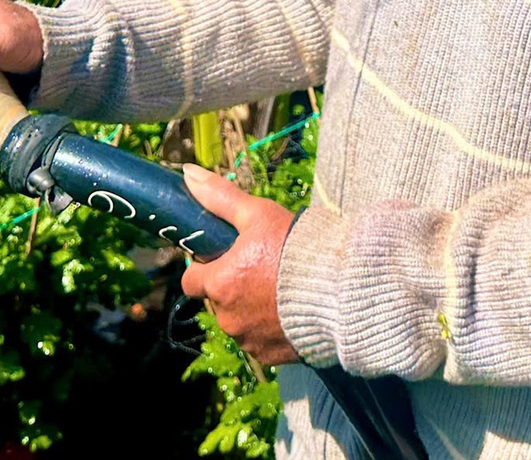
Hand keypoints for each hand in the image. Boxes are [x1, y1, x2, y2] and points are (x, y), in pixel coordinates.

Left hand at [179, 165, 299, 365]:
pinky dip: (270, 328)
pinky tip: (291, 310)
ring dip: (250, 309)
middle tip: (262, 268)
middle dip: (232, 286)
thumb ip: (220, 197)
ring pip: (239, 322)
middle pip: (218, 301)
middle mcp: (228, 317)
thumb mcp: (258, 215)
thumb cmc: (297, 248)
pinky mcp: (271, 356)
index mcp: (220, 283)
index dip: (205, 268)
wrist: (342, 290)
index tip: (226, 257)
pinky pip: (260, 342)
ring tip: (281, 289)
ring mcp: (249, 340)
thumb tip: (188, 174)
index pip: (191, 281)